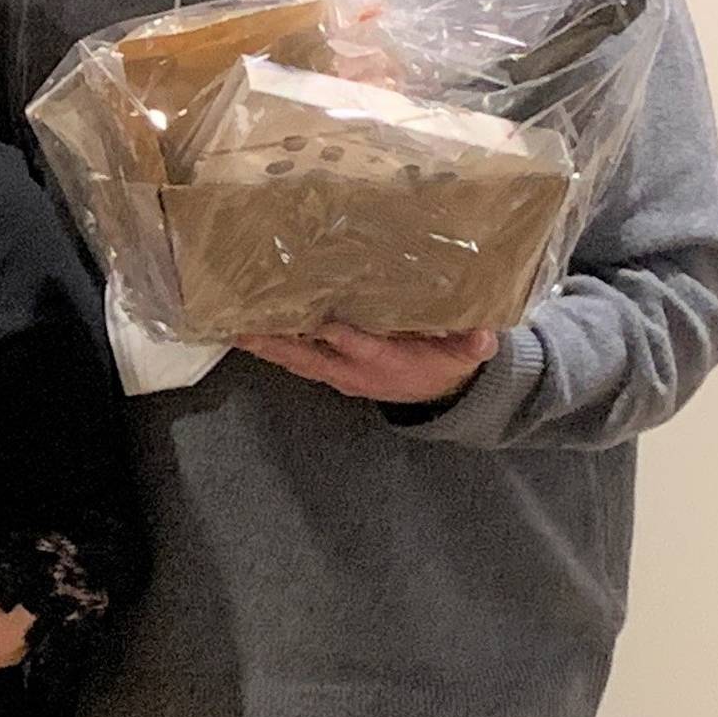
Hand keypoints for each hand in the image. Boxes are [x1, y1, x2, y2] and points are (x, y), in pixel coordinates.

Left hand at [237, 323, 496, 403]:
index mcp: (386, 363)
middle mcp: (353, 370)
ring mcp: (337, 373)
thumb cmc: (446, 362)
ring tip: (234, 328)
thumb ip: (472, 344)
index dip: (343, 337)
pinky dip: (272, 348)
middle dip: (280, 344)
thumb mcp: (465, 355)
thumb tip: (484, 336)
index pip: (361, 347)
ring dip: (266, 346)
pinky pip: (296, 360)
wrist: (437, 394)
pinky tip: (247, 332)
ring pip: (296, 360)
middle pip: (311, 358)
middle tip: (247, 328)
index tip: (323, 322)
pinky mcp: (329, 371)